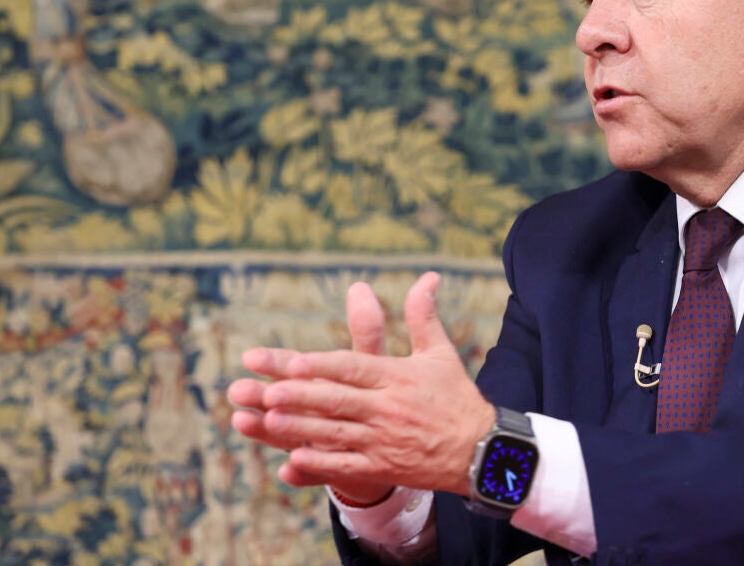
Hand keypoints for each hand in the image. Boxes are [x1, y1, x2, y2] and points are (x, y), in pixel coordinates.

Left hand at [227, 272, 495, 496]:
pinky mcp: (383, 467)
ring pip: (334, 433)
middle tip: (262, 391)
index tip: (291, 362)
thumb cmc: (456, 396)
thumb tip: (428, 277)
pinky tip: (291, 460)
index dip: (321, 366)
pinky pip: (346, 466)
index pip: (353, 368)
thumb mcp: (440, 353)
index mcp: (397, 377)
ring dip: (299, 428)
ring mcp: (383, 441)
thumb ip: (423, 316)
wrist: (480, 449)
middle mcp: (387, 409)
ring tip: (265, 420)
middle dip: (298, 396)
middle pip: (336, 400)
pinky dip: (319, 464)